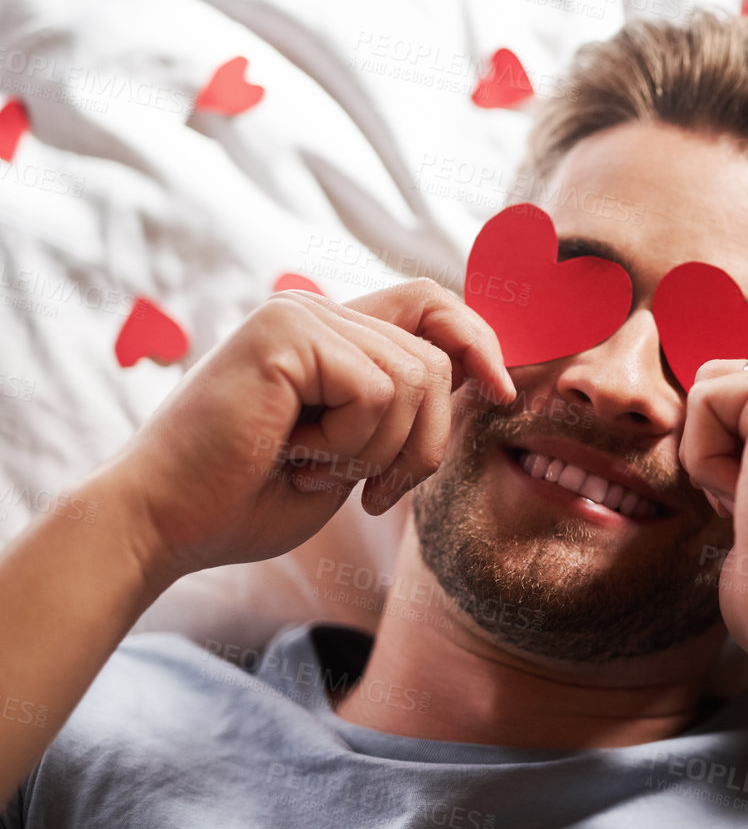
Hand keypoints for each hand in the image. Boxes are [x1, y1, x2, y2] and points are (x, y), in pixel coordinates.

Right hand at [111, 280, 514, 588]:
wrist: (164, 524)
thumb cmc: (248, 500)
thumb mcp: (353, 452)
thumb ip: (403, 410)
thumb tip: (483, 377)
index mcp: (328, 335)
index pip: (431, 305)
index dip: (478, 339)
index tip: (501, 391)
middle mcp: (315, 311)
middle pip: (436, 360)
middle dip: (424, 443)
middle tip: (373, 492)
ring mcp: (300, 314)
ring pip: (417, 379)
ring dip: (381, 450)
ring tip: (315, 467)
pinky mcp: (287, 332)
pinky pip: (379, 391)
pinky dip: (352, 444)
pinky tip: (295, 454)